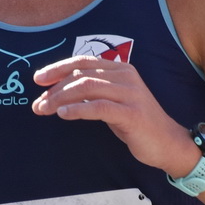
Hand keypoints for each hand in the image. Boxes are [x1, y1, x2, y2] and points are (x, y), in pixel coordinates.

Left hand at [31, 56, 197, 176]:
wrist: (167, 143)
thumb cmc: (136, 124)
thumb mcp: (112, 102)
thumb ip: (91, 93)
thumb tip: (56, 93)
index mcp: (121, 69)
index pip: (83, 61)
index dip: (58, 68)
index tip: (38, 79)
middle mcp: (126, 77)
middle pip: (81, 75)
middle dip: (55, 89)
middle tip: (38, 104)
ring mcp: (130, 94)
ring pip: (87, 88)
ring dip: (60, 99)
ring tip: (44, 109)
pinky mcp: (132, 114)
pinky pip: (98, 107)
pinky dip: (77, 109)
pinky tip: (63, 114)